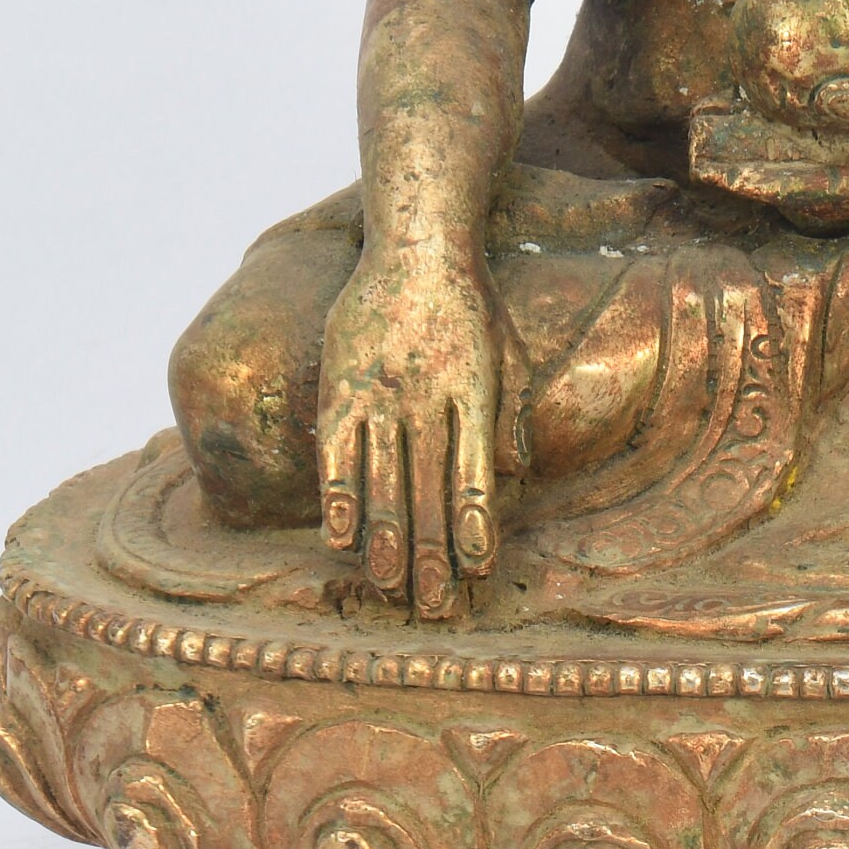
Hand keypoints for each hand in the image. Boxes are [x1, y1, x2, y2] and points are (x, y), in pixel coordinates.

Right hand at [317, 244, 498, 617]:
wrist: (417, 242)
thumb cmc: (474, 304)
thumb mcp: (511, 354)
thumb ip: (510, 415)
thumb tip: (512, 475)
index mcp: (474, 393)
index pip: (475, 473)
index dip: (476, 525)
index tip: (478, 570)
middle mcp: (425, 398)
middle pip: (427, 490)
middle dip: (432, 553)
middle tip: (436, 606)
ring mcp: (379, 393)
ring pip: (381, 480)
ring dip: (386, 540)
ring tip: (391, 588)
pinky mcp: (340, 386)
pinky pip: (336, 451)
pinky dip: (338, 497)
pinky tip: (339, 540)